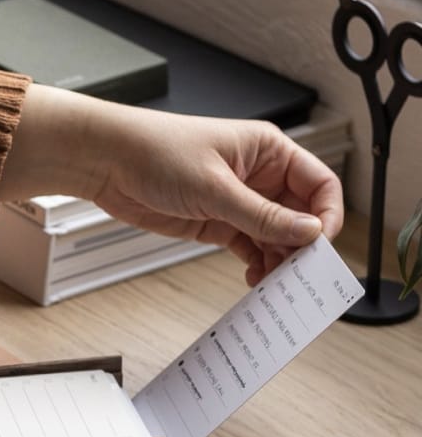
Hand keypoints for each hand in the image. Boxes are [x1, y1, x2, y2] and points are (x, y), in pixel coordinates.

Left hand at [1, 85, 343, 284]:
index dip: (326, 215)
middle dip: (301, 245)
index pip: (319, 184)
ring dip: (278, 260)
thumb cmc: (157, 153)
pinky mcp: (215, 223)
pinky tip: (255, 280)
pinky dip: (256, 263)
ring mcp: (237, 202)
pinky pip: (248, 245)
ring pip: (274, 236)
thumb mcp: (214, 188)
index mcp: (270, 152)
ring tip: (275, 285)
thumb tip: (306, 232)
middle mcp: (259, 176)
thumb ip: (261, 215)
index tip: (318, 245)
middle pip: (299, 215)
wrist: (109, 163)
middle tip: (297, 276)